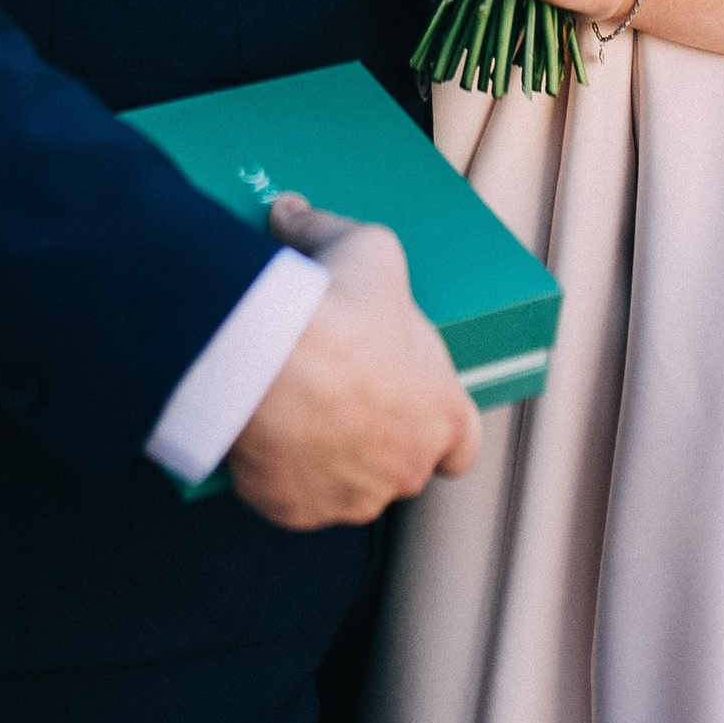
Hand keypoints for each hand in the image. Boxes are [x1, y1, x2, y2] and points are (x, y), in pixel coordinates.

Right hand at [224, 200, 478, 530]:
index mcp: (443, 414)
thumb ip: (336, 231)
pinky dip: (277, 472)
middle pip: (398, 462)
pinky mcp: (293, 509)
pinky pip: (289, 495)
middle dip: (372, 433)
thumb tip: (295, 213)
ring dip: (325, 455)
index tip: (408, 401)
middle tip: (333, 391)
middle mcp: (405, 467)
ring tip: (290, 409)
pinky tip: (261, 433)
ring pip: (344, 484)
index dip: (436, 422)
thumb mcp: (366, 248)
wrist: (268, 360)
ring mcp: (349, 496)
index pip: (462, 443)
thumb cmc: (338, 309)